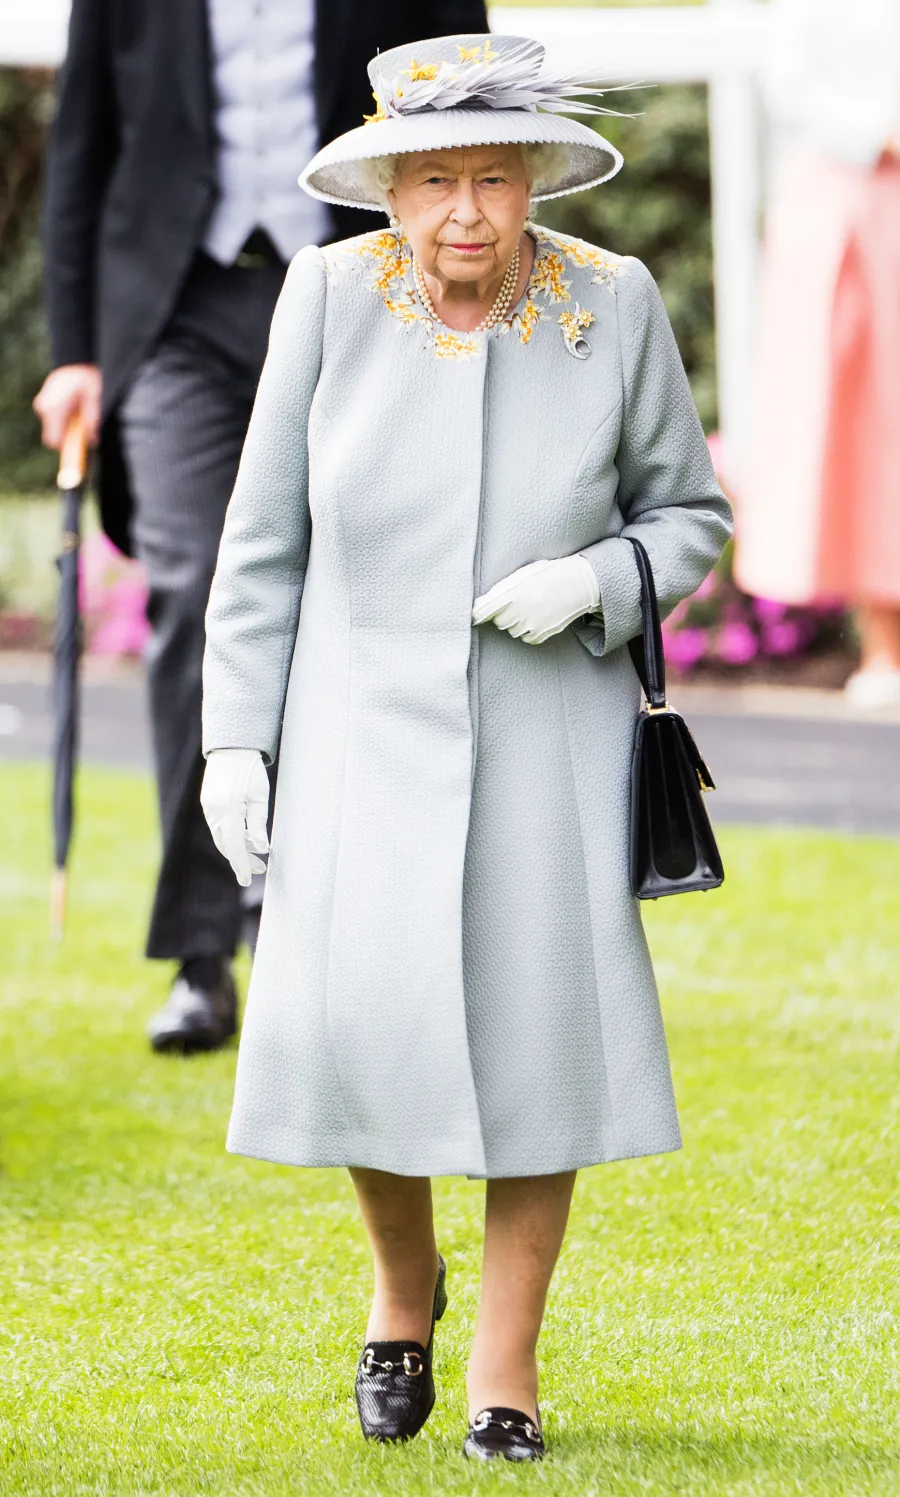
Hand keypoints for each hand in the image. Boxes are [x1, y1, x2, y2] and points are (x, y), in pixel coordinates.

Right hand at [33, 364, 101, 449]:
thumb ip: (92, 420)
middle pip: (53, 436)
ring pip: (53, 428)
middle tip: (82, 427)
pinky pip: (53, 420)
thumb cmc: (86, 378)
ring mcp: (42, 405)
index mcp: (55, 409)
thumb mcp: (95, 399)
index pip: (54, 441)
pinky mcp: (43, 403)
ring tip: (78, 411)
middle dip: (68, 437)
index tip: (79, 450)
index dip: (67, 448)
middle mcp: (45, 408)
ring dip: (66, 427)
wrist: (75, 361)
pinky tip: (72, 407)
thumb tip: (92, 441)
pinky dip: (63, 420)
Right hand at [200, 749, 269, 887]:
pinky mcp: (208, 804)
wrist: (231, 747)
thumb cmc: (250, 769)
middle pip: (226, 845)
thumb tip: (260, 849)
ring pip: (221, 837)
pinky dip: (231, 836)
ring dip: (237, 848)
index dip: (241, 865)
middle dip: (241, 860)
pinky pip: (219, 827)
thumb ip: (258, 824)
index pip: (233, 846)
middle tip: (260, 870)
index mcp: (227, 810)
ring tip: (257, 856)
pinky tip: (245, 839)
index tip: (246, 881)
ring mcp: (208, 808)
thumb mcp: (260, 796)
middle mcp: (213, 812)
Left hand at [472, 555, 599, 644]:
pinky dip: (529, 631)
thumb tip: (479, 604)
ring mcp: (532, 624)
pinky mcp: (542, 634)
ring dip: (517, 623)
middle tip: (517, 603)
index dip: (478, 614)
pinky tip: (538, 618)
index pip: (485, 609)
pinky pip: (527, 638)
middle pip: (499, 622)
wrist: (577, 584)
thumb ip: (501, 589)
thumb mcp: (523, 574)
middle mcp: (521, 610)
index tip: (473, 616)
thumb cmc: (547, 575)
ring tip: (531, 608)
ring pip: (512, 631)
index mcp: (514, 592)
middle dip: (503, 615)